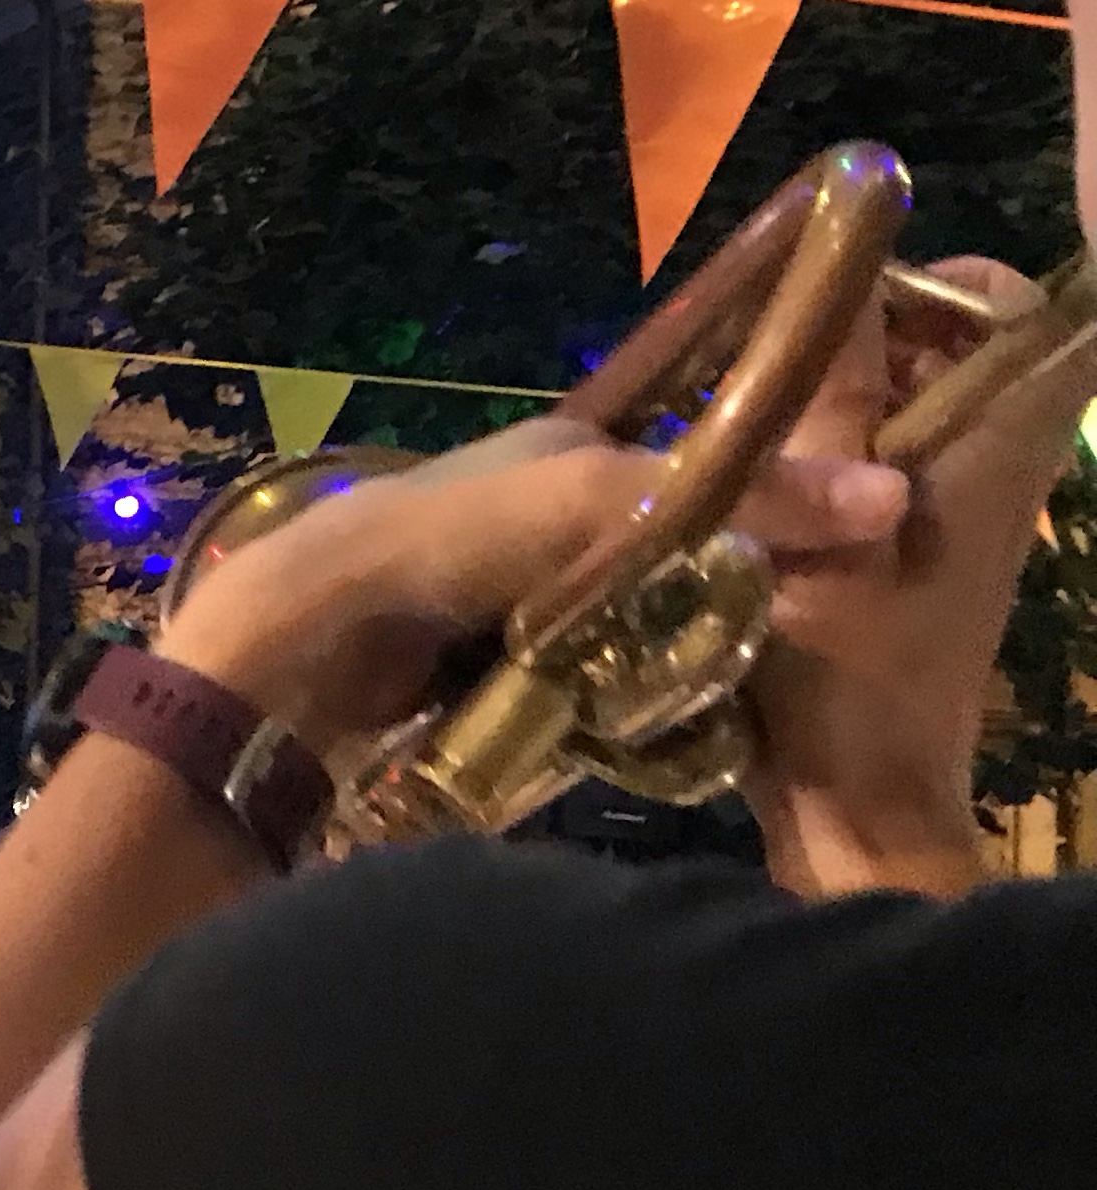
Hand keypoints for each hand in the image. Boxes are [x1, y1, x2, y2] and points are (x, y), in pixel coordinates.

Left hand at [158, 412, 907, 754]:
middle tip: (801, 643)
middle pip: (678, 560)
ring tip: (742, 695)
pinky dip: (627, 715)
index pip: (702, 467)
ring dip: (681, 665)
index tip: (851, 555)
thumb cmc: (441, 545)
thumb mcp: (593, 499)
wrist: (295, 653)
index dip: (771, 503)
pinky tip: (667, 734)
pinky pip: (597, 698)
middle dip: (729, 598)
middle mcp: (541, 521)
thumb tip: (893, 498)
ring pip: (644, 634)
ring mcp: (517, 605)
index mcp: (562, 455)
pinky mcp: (498, 684)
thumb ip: (734, 494)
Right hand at [747, 256, 1092, 892]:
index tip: (853, 288)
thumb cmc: (843, 664)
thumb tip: (835, 260)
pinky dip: (823, 437)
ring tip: (745, 401)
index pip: (1022, 317)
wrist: (856, 799)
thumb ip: (824, 396)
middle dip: (865, 326)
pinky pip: (879, 451)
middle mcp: (993, 465)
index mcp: (995, 448)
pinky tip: (750, 467)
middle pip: (954, 348)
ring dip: (833, 384)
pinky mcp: (910, 544)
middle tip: (769, 348)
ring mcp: (953, 508)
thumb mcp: (815, 520)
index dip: (950, 282)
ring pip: (908, 398)